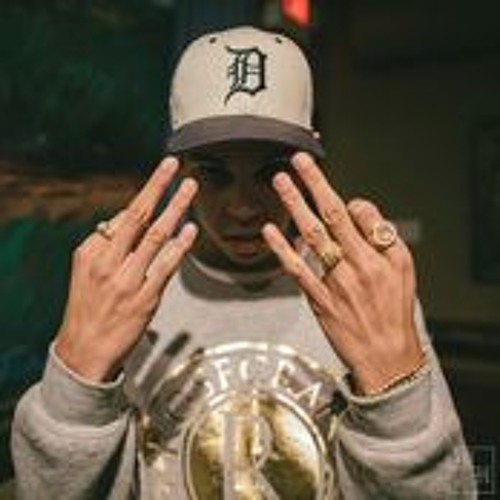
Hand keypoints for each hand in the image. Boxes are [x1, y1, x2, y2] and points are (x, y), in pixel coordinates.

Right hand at [55, 157, 197, 381]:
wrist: (86, 351)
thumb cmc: (90, 307)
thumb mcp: (87, 272)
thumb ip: (107, 246)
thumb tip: (130, 220)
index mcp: (91, 252)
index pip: (122, 218)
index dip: (146, 197)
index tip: (163, 175)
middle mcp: (107, 262)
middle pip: (135, 215)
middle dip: (156, 186)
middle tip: (173, 165)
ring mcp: (127, 280)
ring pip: (154, 235)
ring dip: (174, 208)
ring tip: (190, 187)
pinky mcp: (145, 298)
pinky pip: (166, 266)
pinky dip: (180, 245)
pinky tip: (191, 229)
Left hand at [262, 152, 422, 395]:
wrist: (385, 356)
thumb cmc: (394, 311)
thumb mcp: (403, 270)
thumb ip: (383, 238)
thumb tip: (358, 210)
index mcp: (379, 255)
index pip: (358, 215)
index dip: (345, 199)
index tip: (332, 191)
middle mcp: (356, 265)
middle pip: (332, 215)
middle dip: (314, 184)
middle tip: (298, 160)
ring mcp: (334, 282)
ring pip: (312, 236)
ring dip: (295, 206)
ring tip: (281, 182)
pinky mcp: (317, 299)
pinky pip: (296, 268)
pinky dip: (282, 247)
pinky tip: (270, 230)